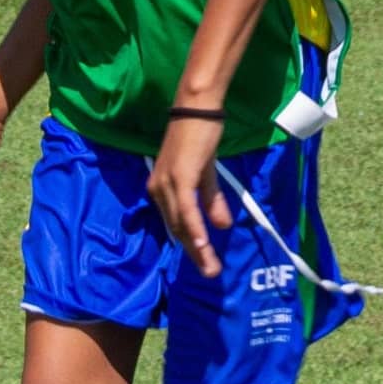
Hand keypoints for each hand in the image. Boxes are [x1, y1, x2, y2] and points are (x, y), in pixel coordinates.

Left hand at [146, 110, 230, 279]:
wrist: (197, 110)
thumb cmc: (199, 138)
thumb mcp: (207, 175)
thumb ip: (212, 201)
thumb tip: (223, 227)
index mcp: (162, 189)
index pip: (176, 224)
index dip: (191, 245)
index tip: (205, 264)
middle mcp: (158, 189)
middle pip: (177, 229)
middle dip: (195, 254)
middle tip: (211, 273)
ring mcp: (167, 184)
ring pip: (181, 224)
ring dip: (197, 249)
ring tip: (211, 268)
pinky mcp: (179, 177)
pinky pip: (187, 210)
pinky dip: (196, 229)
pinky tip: (205, 245)